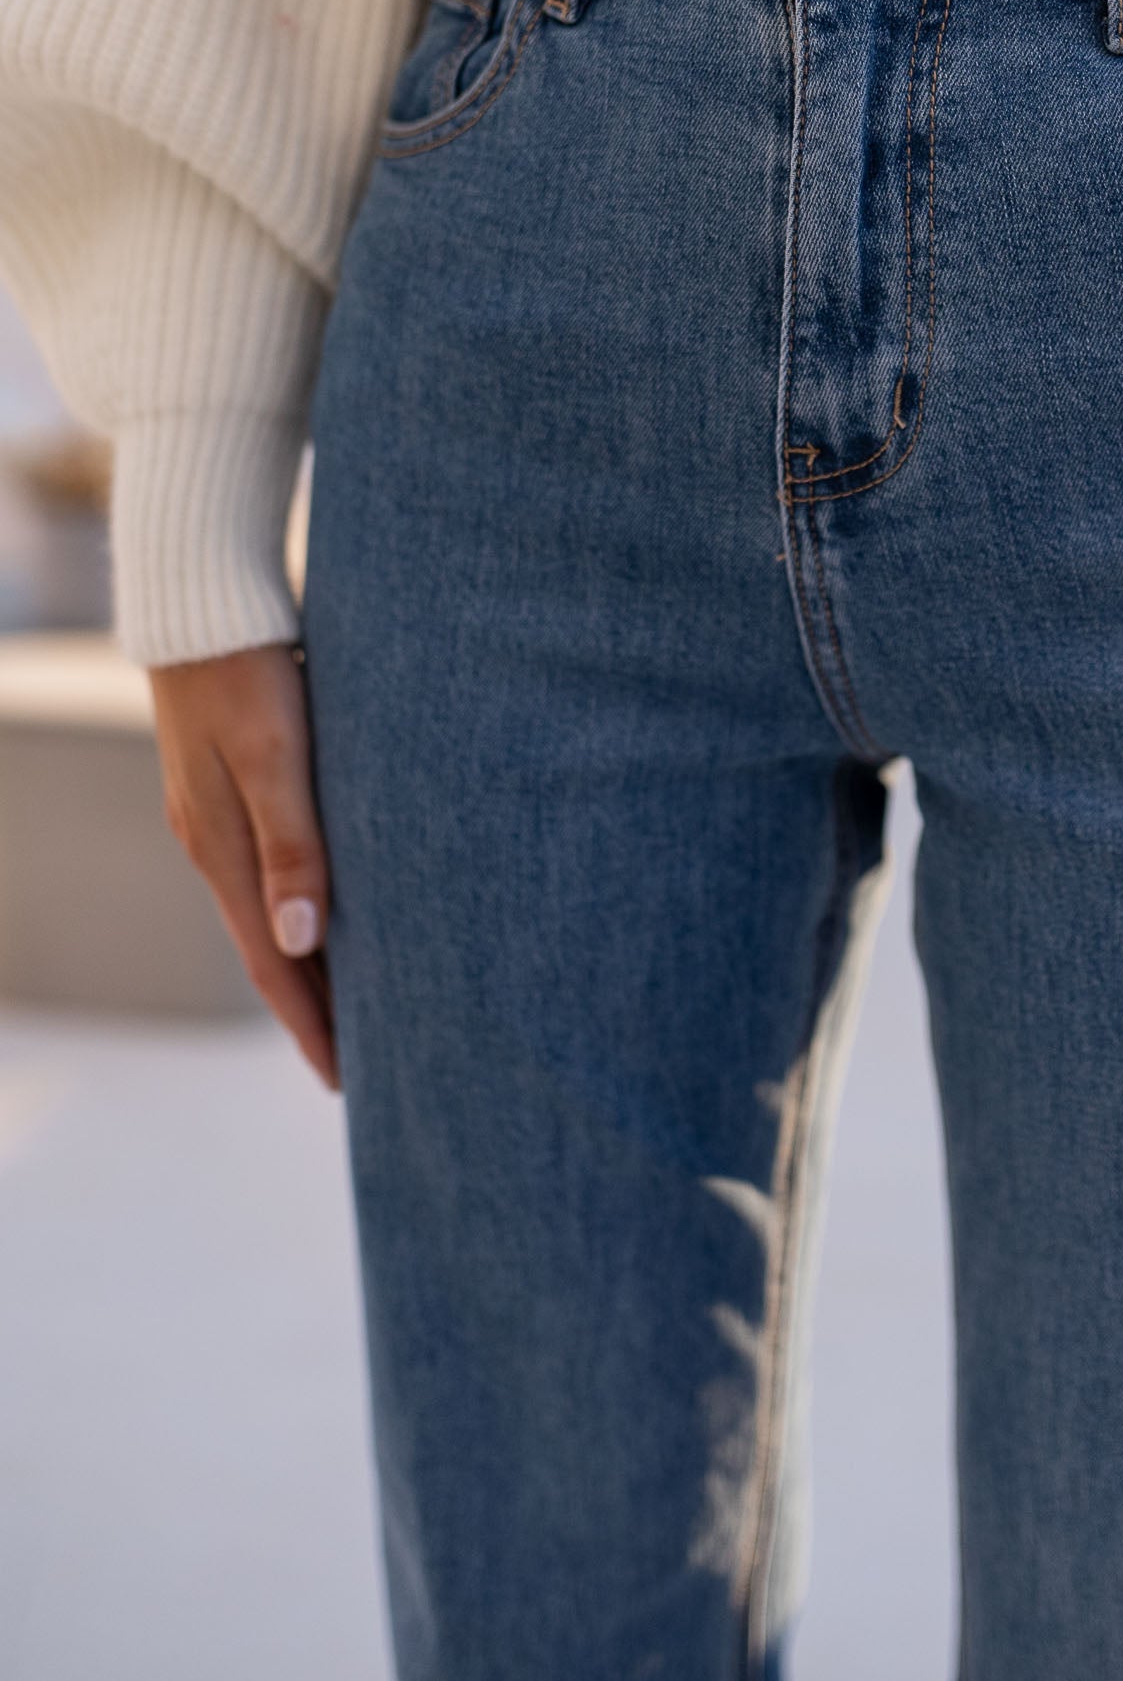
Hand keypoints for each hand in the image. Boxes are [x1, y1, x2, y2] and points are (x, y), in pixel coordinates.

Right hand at [150, 643, 336, 1087]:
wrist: (199, 599)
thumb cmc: (248, 668)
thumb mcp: (272, 753)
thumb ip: (291, 842)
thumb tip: (303, 942)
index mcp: (223, 848)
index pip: (273, 963)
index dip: (311, 1024)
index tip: (348, 1081)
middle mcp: (216, 842)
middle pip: (271, 949)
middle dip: (312, 1011)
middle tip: (364, 1065)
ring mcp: (219, 815)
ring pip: (271, 911)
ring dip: (309, 964)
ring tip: (356, 1005)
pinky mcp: (234, 784)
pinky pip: (272, 869)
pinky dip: (302, 908)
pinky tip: (331, 912)